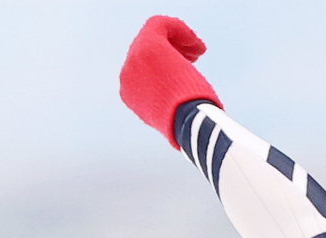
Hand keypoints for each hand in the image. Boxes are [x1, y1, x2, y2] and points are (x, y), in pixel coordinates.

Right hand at [119, 16, 223, 149]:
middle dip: (172, 51)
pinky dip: (180, 31)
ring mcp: (135, 58)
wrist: (187, 120)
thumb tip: (177, 103)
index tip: (187, 68)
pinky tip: (197, 45)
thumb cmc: (187, 124)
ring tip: (198, 52)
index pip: (145, 69)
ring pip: (155, 37)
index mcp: (130, 94)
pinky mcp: (149, 44)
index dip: (166, 67)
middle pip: (148, 52)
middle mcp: (128, 75)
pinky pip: (161, 26)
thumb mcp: (170, 115)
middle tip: (194, 57)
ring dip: (178, 41)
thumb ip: (166, 104)